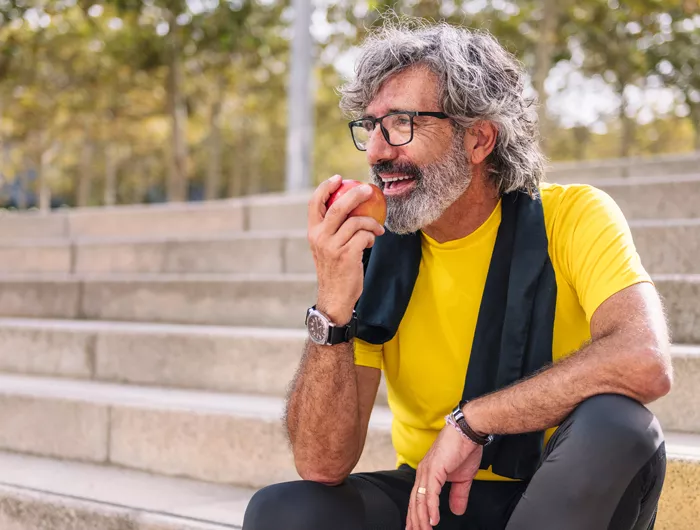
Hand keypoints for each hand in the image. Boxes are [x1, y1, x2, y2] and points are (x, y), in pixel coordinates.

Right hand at [307, 175, 384, 323]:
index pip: (314, 203)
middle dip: (355, 195)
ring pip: (356, 222)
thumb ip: (331, 229)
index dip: (325, 187)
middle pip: (338, 207)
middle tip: (368, 190)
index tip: (338, 179)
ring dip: (371, 223)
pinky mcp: (347, 255)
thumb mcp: (326, 247)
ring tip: (376, 230)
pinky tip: (371, 242)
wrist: (335, 297)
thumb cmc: (334, 270)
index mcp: (313, 232)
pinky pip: (364, 236)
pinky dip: (371, 237)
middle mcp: (320, 237)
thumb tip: (348, 207)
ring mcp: (333, 246)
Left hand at [406, 425, 481, 529]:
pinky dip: (431, 508)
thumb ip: (458, 494)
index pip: (418, 498)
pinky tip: (433, 520)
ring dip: (422, 518)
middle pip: (415, 501)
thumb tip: (456, 510)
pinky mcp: (435, 469)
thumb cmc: (464, 448)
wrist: (468, 430)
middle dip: (415, 520)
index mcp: (428, 473)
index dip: (415, 514)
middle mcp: (423, 472)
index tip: (414, 527)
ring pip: (421, 499)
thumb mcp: (462, 478)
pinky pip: (431, 493)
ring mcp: (427, 470)